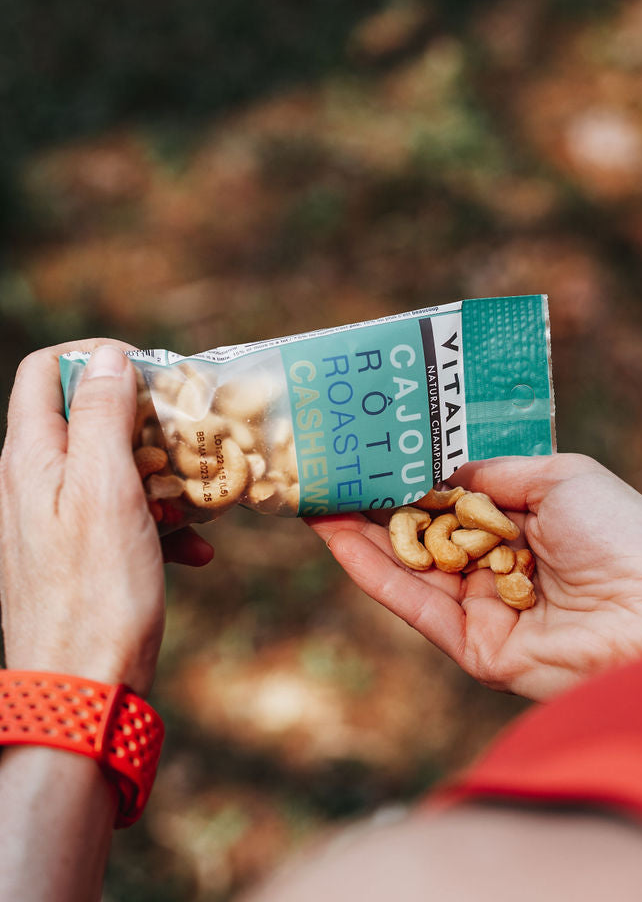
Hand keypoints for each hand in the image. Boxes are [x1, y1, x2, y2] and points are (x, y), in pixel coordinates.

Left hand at [0, 341, 212, 694]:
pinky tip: (196, 550)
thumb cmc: (95, 592)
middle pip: (86, 415)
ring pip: (113, 467)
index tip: (150, 373)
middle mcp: (34, 483)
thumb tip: (107, 355)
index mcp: (32, 457)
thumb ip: (103, 416)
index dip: (95, 357)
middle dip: (145, 418)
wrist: (82, 694)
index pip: (45, 370)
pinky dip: (161, 522)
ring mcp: (55, 521)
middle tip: (190, 434)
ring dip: (162, 473)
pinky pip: (123, 516)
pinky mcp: (79, 556)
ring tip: (200, 496)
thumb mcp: (106, 490)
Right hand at [308, 454, 641, 700]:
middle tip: (323, 471)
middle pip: (423, 531)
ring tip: (315, 497)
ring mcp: (486, 606)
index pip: (453, 494)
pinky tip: (338, 537)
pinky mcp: (476, 648)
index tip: (367, 447)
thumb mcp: (560, 476)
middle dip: (373, 502)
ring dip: (360, 535)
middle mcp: (501, 562)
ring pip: (410, 568)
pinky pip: (416, 606)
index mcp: (526, 519)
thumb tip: (440, 465)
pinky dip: (374, 572)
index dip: (410, 473)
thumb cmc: (625, 534)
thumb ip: (494, 470)